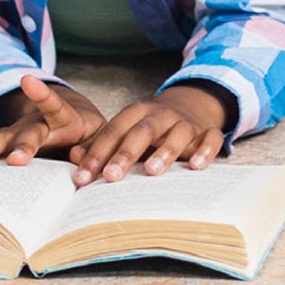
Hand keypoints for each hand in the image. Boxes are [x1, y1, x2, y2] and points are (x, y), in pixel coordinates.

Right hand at [0, 76, 104, 164]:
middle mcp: (39, 123)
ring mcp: (22, 132)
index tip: (27, 81)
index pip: (55, 105)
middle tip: (13, 160)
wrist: (74, 119)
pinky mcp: (10, 142)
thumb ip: (93, 147)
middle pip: (28, 133)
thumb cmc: (91, 133)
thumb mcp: (100, 138)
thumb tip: (78, 156)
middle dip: (20, 147)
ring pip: (4, 139)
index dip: (42, 94)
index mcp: (66, 119)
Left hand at [69, 85, 228, 185]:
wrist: (191, 107)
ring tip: (151, 171)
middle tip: (111, 177)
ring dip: (164, 152)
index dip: (97, 153)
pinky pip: (210, 138)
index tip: (83, 177)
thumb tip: (74, 156)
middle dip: (125, 154)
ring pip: (176, 133)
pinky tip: (196, 166)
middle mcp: (161, 115)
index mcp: (136, 113)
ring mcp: (186, 123)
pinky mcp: (207, 131)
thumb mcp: (127, 131)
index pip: (114, 131)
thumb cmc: (151, 129)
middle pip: (142, 131)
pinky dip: (205, 151)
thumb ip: (102, 144)